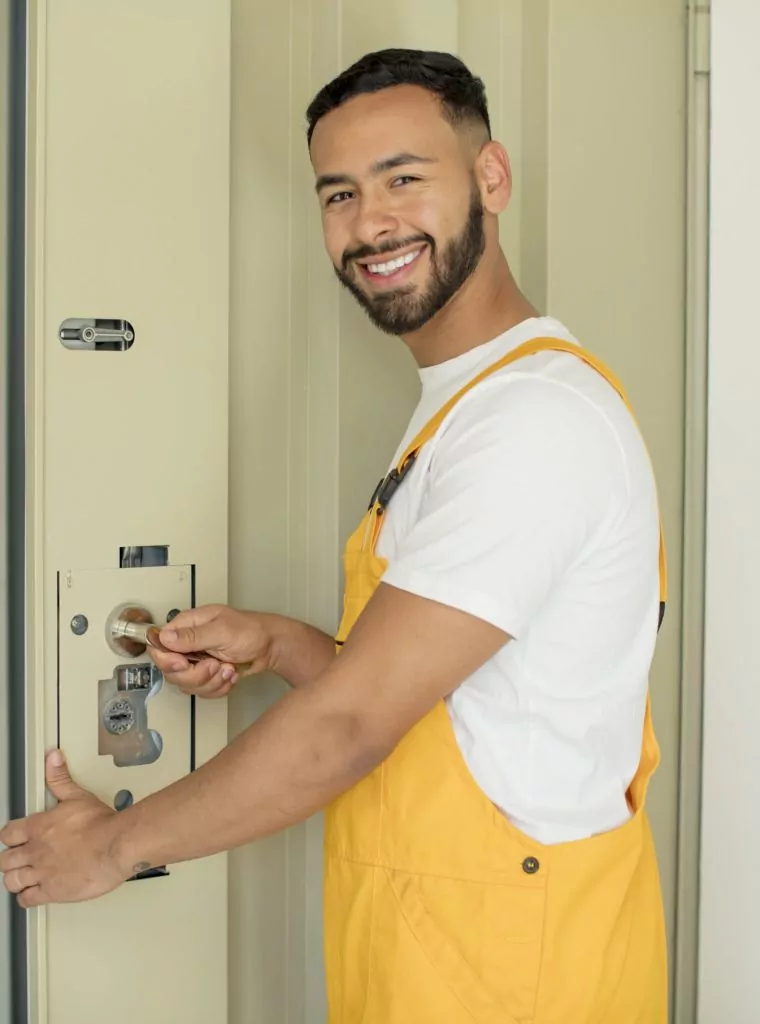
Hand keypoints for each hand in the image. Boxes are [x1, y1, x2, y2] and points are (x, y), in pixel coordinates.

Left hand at [0, 751, 127, 907]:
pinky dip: (26, 897)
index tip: (14, 838)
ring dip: (14, 879)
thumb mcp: (78, 795)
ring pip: (11, 881)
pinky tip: (32, 894)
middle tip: (16, 858)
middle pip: (5, 860)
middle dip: (9, 859)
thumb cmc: (100, 824)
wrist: (115, 845)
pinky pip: (27, 899)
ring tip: (21, 877)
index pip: (8, 834)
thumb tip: (53, 759)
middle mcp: (35, 851)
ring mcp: (42, 873)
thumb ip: (61, 779)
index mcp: (38, 827)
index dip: (9, 837)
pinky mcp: (52, 892)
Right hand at [151, 604, 276, 698]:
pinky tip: (231, 675)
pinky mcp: (208, 675)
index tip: (183, 664)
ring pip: (187, 684)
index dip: (167, 660)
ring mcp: (197, 661)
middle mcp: (188, 644)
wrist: (272, 646)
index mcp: (187, 626)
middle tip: (215, 665)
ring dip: (211, 682)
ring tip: (228, 669)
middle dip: (195, 674)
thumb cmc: (251, 631)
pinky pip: (203, 691)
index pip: (159, 646)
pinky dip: (219, 687)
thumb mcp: (222, 631)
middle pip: (172, 671)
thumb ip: (192, 636)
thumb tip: (164, 637)